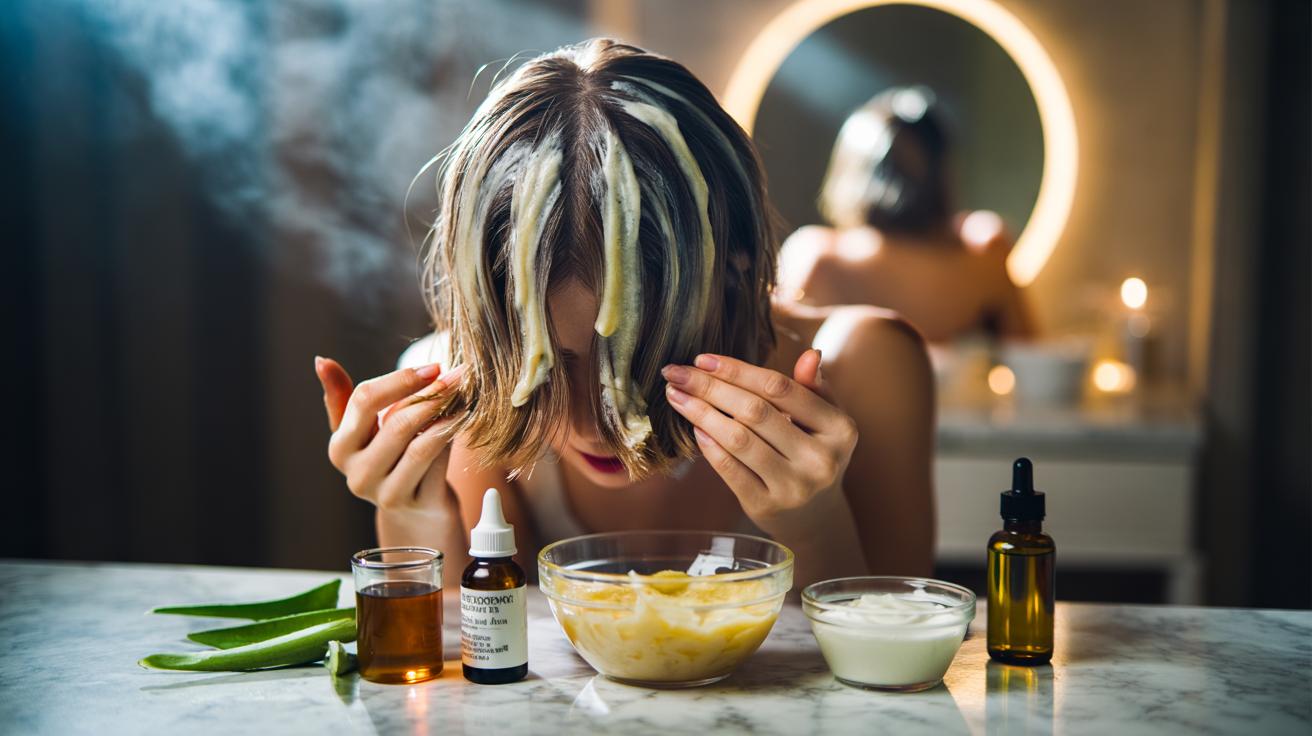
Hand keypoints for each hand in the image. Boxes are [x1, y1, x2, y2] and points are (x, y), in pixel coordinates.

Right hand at [314, 356, 466, 517]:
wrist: (416, 509)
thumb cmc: (390, 457)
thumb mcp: (364, 429)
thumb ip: (344, 396)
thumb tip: (322, 361)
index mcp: (340, 448)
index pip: (365, 401)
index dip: (401, 380)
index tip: (433, 367)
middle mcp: (357, 474)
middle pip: (396, 424)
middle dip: (431, 396)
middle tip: (457, 377)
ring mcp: (385, 494)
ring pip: (419, 447)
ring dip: (445, 416)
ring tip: (463, 396)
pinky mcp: (415, 505)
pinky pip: (437, 465)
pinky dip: (451, 439)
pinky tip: (464, 420)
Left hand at [661, 349, 858, 534]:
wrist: (813, 515)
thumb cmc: (811, 451)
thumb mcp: (822, 420)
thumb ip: (812, 388)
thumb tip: (812, 354)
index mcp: (840, 429)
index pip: (780, 388)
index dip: (738, 370)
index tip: (702, 358)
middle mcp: (821, 459)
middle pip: (755, 412)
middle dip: (710, 388)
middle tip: (676, 373)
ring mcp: (794, 486)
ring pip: (739, 439)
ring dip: (701, 413)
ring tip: (676, 396)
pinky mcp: (767, 505)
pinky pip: (730, 469)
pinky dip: (709, 445)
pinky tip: (694, 428)